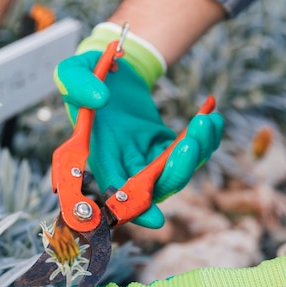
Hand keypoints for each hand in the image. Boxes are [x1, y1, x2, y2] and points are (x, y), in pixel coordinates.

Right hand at [54, 23, 222, 227]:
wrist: (110, 68)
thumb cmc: (86, 76)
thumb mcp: (72, 72)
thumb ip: (77, 84)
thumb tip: (100, 99)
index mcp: (100, 154)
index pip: (115, 191)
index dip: (134, 210)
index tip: (155, 219)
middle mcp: (124, 163)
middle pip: (155, 186)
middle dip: (177, 170)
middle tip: (191, 142)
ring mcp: (146, 156)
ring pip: (178, 171)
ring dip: (197, 153)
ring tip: (206, 121)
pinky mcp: (165, 144)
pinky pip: (190, 152)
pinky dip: (206, 139)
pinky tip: (213, 116)